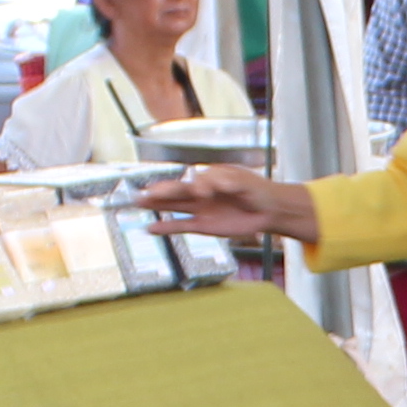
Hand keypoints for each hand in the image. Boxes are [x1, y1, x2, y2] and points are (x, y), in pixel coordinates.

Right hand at [131, 166, 319, 250]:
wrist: (268, 209)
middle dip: (160, 192)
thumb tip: (207, 185)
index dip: (198, 185)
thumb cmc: (256, 190)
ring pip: (174, 207)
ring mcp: (200, 209)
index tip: (203, 191)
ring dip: (157, 206)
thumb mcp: (244, 182)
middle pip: (176, 191)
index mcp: (209, 177)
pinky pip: (181, 226)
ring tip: (138, 203)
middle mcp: (200, 192)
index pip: (197, 179)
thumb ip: (226, 181)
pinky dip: (166, 228)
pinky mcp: (203, 225)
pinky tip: (150, 229)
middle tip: (143, 193)